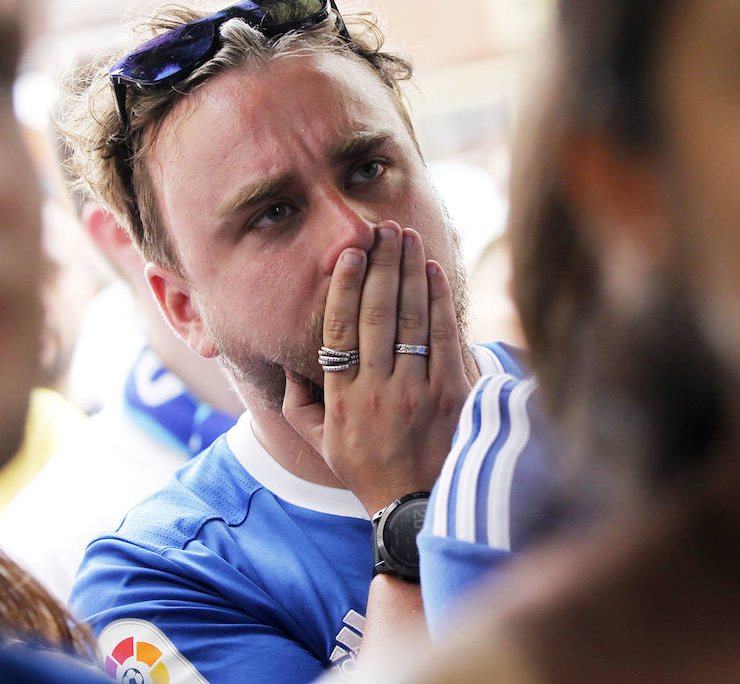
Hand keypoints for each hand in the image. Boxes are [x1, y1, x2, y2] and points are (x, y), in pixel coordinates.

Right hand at [282, 220, 470, 514]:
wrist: (414, 508)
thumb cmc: (364, 469)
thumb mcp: (319, 441)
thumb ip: (297, 402)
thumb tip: (289, 365)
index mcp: (342, 397)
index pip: (340, 330)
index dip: (345, 288)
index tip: (349, 254)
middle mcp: (377, 391)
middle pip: (378, 315)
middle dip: (381, 266)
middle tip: (383, 230)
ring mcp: (416, 393)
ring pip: (411, 320)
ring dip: (409, 272)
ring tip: (406, 237)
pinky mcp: (450, 396)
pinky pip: (443, 338)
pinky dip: (438, 302)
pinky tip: (432, 272)